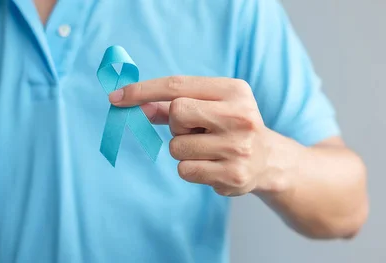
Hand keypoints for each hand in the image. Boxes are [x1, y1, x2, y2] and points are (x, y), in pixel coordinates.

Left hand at [109, 76, 297, 195]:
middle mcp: (240, 117)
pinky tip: (212, 165)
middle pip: (177, 113)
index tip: (116, 97)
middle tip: (196, 130)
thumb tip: (138, 105)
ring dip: (183, 149)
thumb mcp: (210, 106)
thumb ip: (174, 104)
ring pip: (177, 147)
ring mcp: (238, 147)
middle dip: (176, 124)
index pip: (178, 85)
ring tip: (208, 149)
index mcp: (235, 91)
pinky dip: (191, 168)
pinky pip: (185, 170)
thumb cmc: (230, 126)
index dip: (143, 90)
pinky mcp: (232, 175)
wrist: (268, 160)